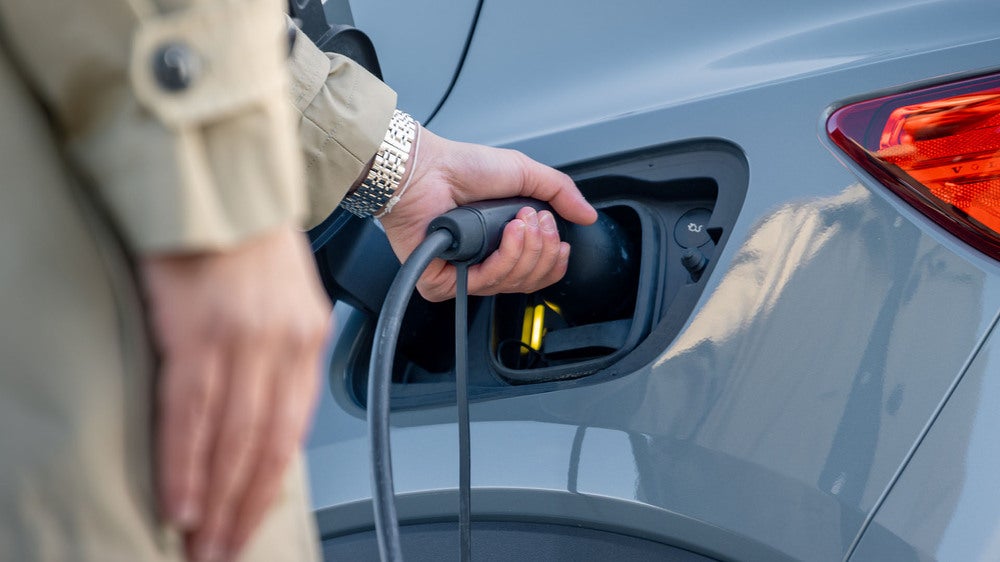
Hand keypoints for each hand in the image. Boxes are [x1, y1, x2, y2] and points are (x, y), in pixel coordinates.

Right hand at [140, 227, 330, 561]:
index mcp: (307, 336)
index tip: (252, 520)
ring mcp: (243, 340)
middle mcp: (284, 343)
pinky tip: (180, 500)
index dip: (270, 486)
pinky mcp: (198, 332)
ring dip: (215, 501)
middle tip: (224, 550)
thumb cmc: (244, 235)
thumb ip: (279, 351)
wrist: (217, 177)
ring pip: (232, 441)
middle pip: (265, 447)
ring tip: (202, 542)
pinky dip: (186, 465)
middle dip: (243, 508)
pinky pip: (192, 416)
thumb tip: (261, 409)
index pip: (293, 431)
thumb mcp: (285, 294)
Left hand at [378, 126, 597, 301]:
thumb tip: (588, 215)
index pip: (538, 272)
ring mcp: (463, 275)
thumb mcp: (524, 173)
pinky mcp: (442, 284)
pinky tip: (507, 234)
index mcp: (502, 243)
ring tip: (519, 221)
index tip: (558, 237)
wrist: (427, 169)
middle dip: (543, 250)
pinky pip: (485, 286)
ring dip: (526, 250)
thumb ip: (559, 192)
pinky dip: (503, 259)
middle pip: (531, 281)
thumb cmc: (462, 167)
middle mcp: (483, 262)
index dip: (555, 260)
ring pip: (513, 284)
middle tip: (535, 220)